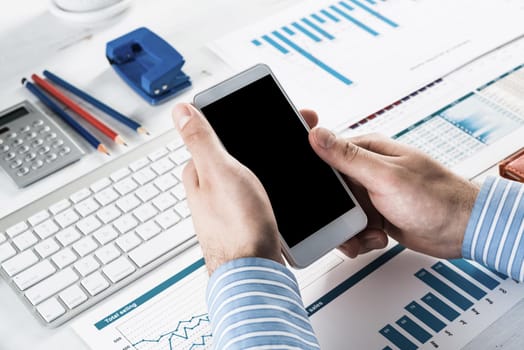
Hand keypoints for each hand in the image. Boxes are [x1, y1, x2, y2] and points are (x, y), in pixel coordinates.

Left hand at [172, 103, 282, 274]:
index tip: (248, 118)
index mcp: (197, 175)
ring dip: (262, 168)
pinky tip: (279, 191)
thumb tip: (179, 110)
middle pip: (229, 156)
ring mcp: (224, 207)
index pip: (207, 138)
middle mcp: (207, 191)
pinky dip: (266, 188)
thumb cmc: (238, 226)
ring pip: (244, 176)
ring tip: (282, 166)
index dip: (229, 124)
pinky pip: (254, 195)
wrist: (256, 273)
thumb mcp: (220, 171)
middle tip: (274, 143)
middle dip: (250, 146)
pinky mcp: (241, 220)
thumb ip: (200, 140)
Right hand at [302, 110, 479, 258]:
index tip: (312, 190)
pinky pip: (353, 228)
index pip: (325, 155)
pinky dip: (361, 238)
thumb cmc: (435, 197)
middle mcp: (366, 171)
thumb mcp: (385, 175)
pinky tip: (377, 237)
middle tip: (347, 221)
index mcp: (366, 151)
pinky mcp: (375, 214)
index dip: (314, 173)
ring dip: (349, 229)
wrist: (462, 230)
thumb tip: (317, 134)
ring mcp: (371, 193)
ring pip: (339, 213)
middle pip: (330, 192)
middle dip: (335, 212)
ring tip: (368, 232)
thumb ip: (347, 157)